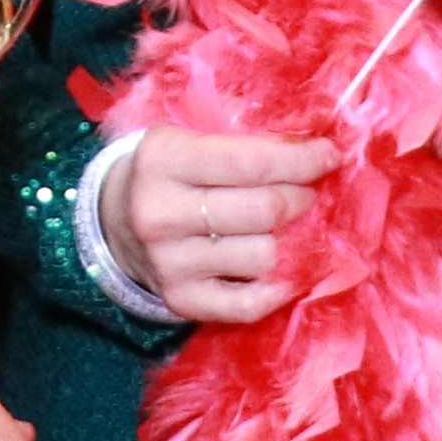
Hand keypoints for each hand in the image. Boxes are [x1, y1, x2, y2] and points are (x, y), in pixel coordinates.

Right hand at [105, 127, 335, 327]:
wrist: (111, 220)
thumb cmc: (168, 170)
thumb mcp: (189, 135)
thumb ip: (244, 135)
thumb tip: (315, 143)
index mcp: (163, 160)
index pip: (251, 162)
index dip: (302, 160)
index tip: (330, 156)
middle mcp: (160, 214)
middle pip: (264, 211)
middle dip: (300, 198)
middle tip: (306, 192)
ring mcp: (169, 263)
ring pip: (264, 257)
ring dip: (290, 241)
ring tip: (286, 226)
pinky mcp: (180, 300)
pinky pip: (249, 305)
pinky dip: (278, 287)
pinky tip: (283, 267)